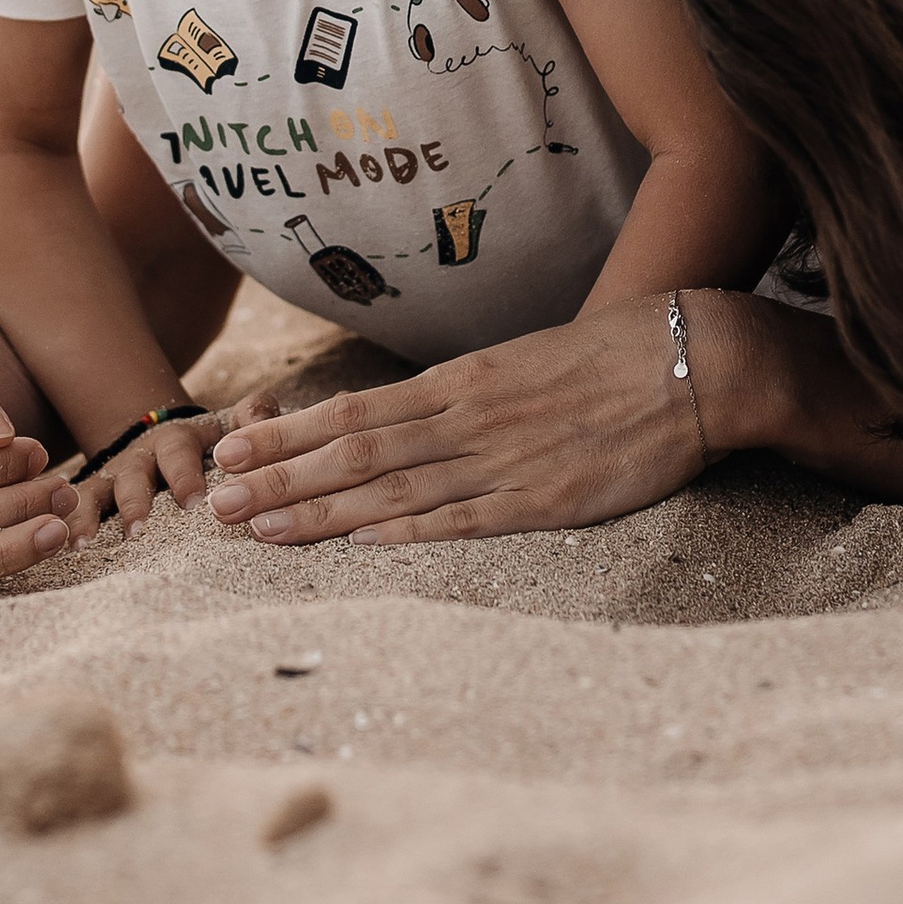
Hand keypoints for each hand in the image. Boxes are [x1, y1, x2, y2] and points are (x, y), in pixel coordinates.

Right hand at [65, 393, 278, 537]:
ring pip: (98, 493)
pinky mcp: (93, 496)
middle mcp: (141, 458)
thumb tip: (261, 410)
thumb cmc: (209, 442)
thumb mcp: (230, 425)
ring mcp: (114, 477)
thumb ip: (252, 416)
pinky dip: (70, 525)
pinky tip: (63, 549)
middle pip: (135, 476)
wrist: (160, 434)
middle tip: (139, 530)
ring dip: (89, 516)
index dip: (185, 475)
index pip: (180, 453)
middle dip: (136, 502)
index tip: (192, 502)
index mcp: (178, 441)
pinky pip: (78, 509)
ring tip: (84, 545)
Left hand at [204, 303, 710, 547]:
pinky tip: (360, 544)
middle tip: (213, 502)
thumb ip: (468, 398)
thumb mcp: (522, 365)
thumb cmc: (608, 359)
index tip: (231, 451)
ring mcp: (504, 460)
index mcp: (461, 383)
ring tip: (259, 529)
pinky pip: (464, 519)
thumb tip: (417, 418)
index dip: (288, 435)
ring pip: (392, 488)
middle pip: (354, 450)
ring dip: (321, 511)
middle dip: (279, 478)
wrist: (689, 362)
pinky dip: (408, 531)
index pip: (354, 411)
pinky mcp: (545, 499)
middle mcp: (467, 419)